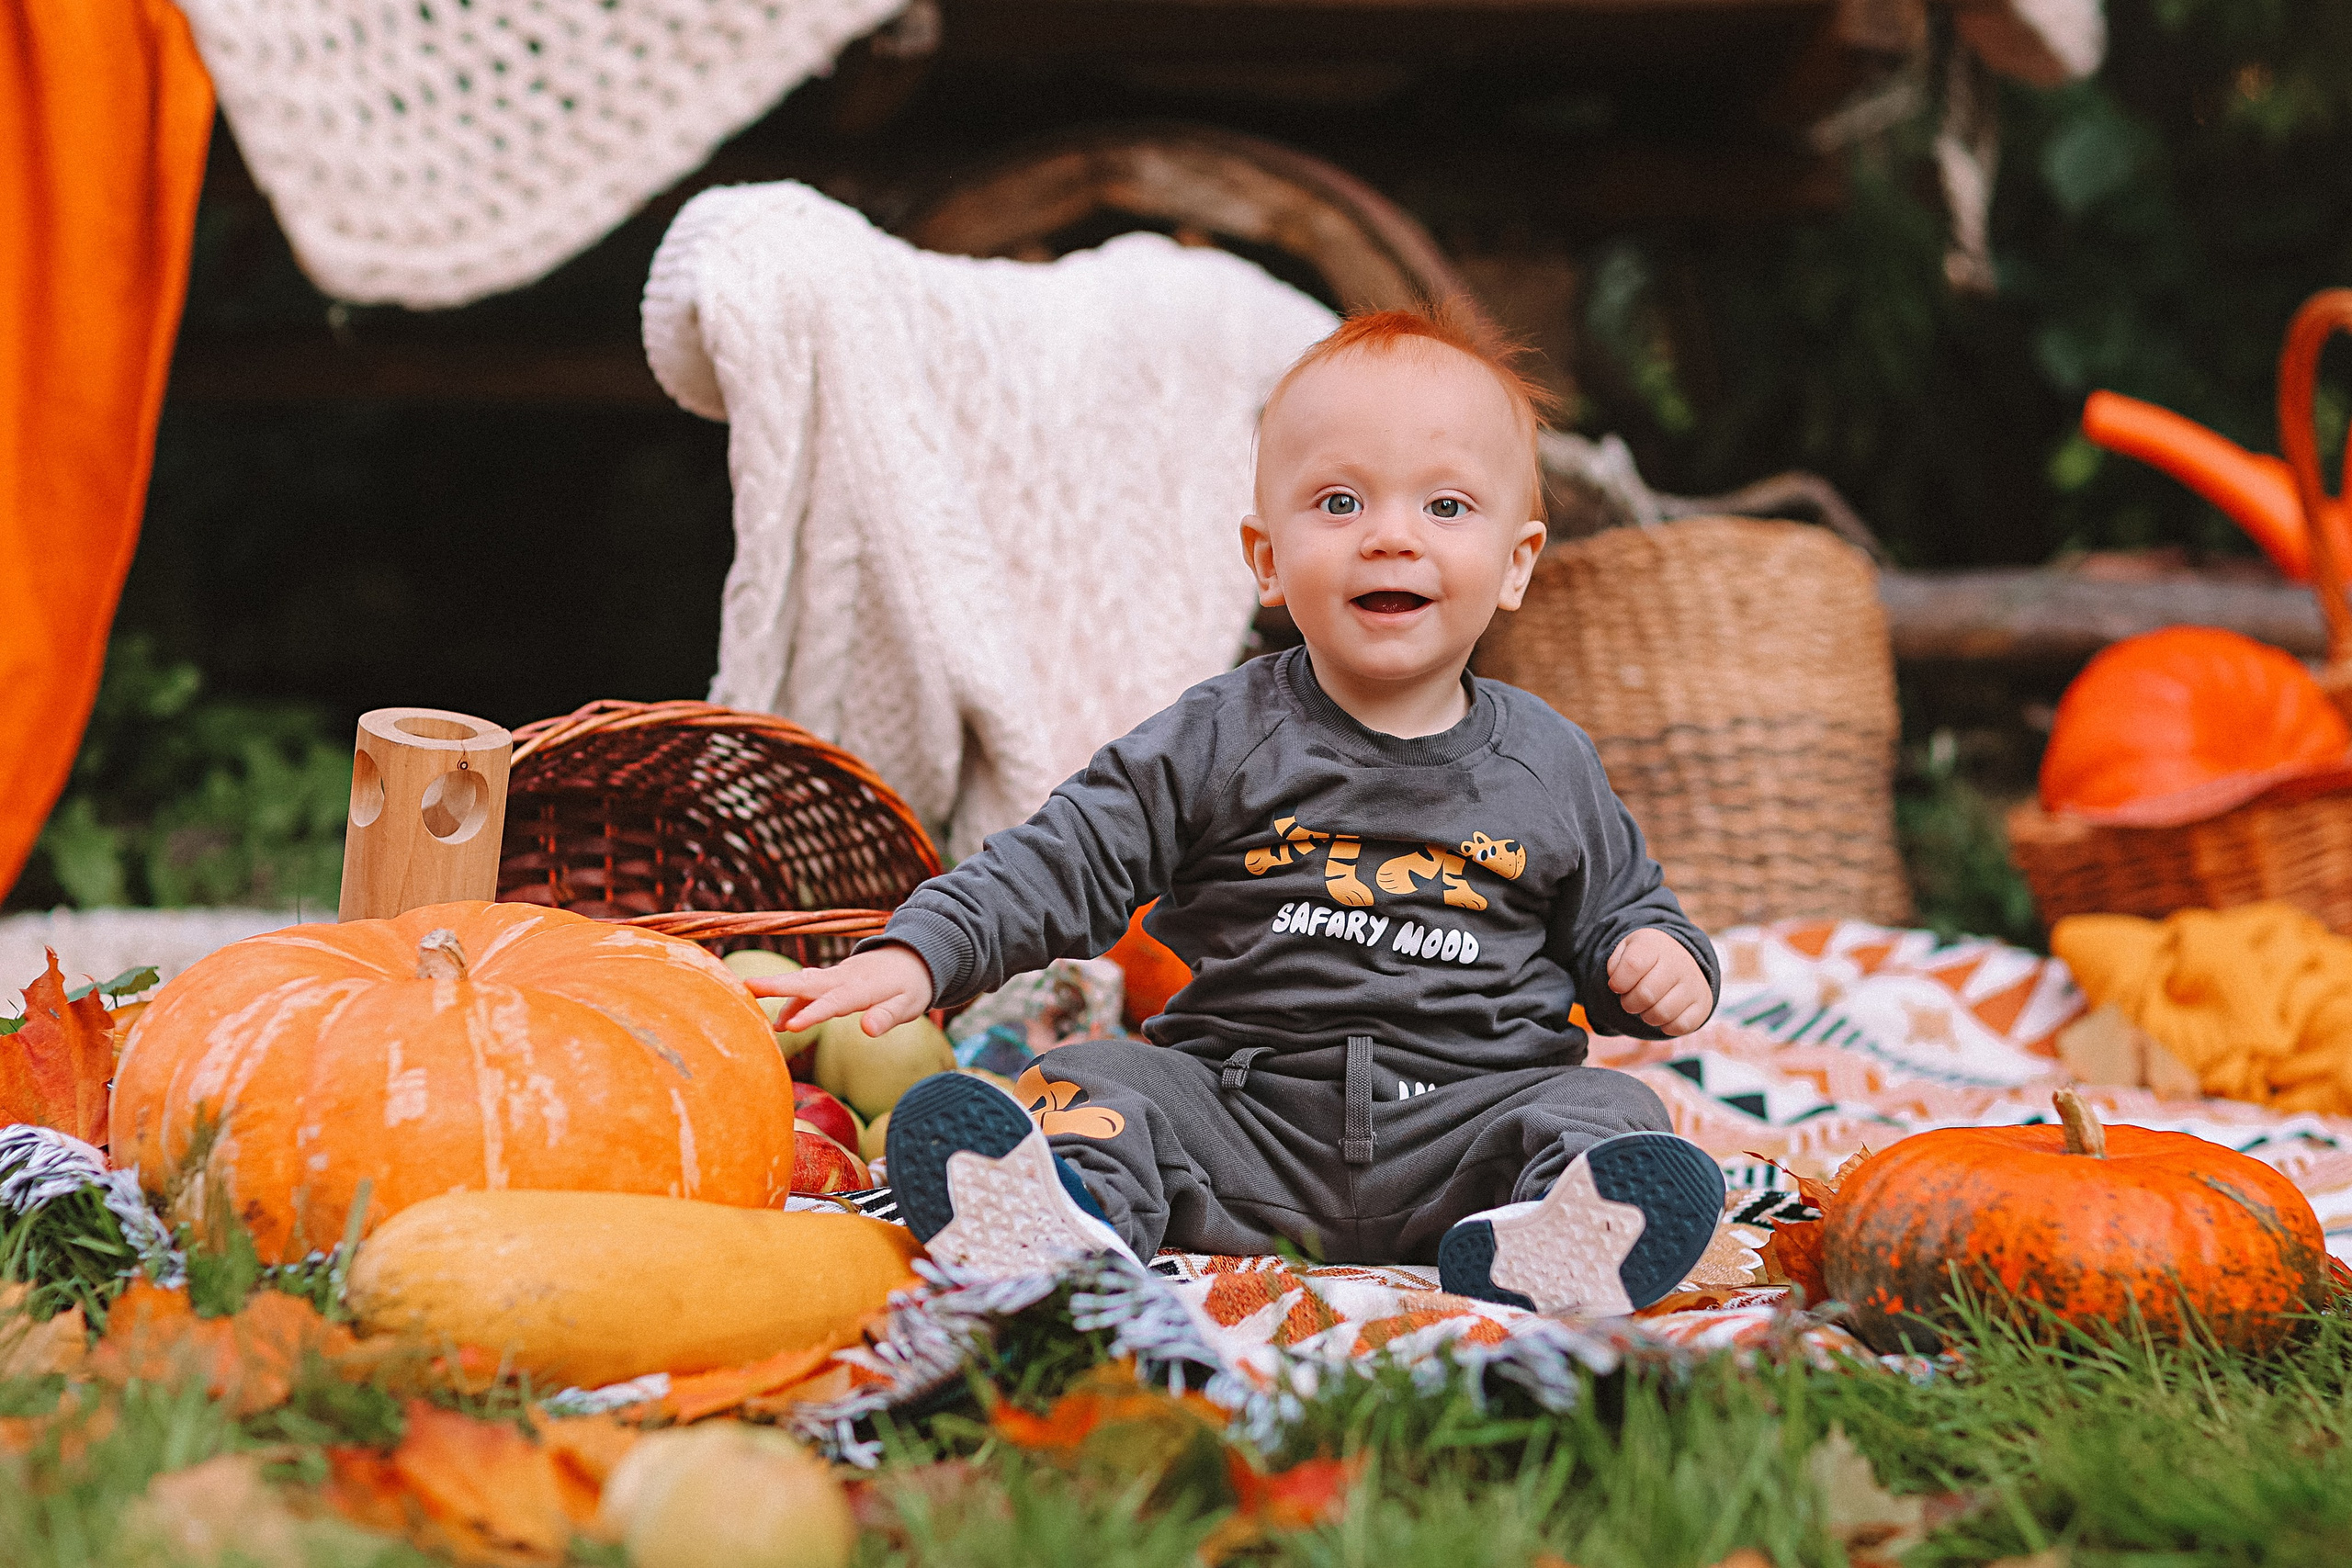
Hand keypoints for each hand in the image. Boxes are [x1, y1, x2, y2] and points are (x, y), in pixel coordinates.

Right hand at [745, 945, 935, 1035]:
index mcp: (861, 988)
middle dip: (776, 986)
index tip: (788, 1027)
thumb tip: (868, 1029)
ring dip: (776, 989)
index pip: (832, 1003)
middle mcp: (843, 978)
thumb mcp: (908, 1004)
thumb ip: (887, 1016)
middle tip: (746, 988)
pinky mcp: (833, 979)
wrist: (914, 956)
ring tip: (746, 999)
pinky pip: (807, 988)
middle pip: (806, 983)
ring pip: (802, 982)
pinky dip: (791, 1000)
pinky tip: (778, 1022)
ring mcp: (836, 976)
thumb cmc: (912, 985)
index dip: (810, 1014)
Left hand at [1606, 929, 1712, 1035]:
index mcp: (1655, 945)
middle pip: (1645, 994)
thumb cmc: (1645, 959)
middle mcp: (1678, 962)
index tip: (1617, 985)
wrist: (1679, 960)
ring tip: (1647, 1006)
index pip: (1632, 965)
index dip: (1618, 983)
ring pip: (1661, 1013)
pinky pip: (1679, 1026)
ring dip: (1647, 1016)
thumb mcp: (1626, 951)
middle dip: (1629, 1003)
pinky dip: (1666, 1027)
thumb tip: (1617, 982)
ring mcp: (1694, 984)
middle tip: (1630, 1000)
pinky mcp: (1703, 1004)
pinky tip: (1664, 1015)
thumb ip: (1615, 964)